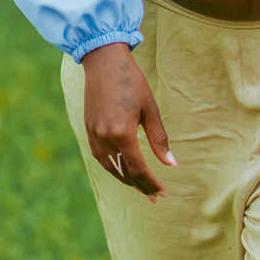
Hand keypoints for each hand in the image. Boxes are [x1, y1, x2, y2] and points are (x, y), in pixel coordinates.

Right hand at [81, 42, 176, 202]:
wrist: (103, 62)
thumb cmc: (131, 81)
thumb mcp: (149, 108)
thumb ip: (159, 138)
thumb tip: (171, 164)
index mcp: (122, 134)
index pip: (138, 169)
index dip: (151, 184)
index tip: (162, 194)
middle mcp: (105, 139)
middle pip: (124, 173)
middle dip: (141, 186)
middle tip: (155, 196)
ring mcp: (93, 136)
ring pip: (111, 168)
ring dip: (127, 179)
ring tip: (141, 186)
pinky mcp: (88, 131)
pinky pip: (102, 158)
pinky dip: (114, 167)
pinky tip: (124, 169)